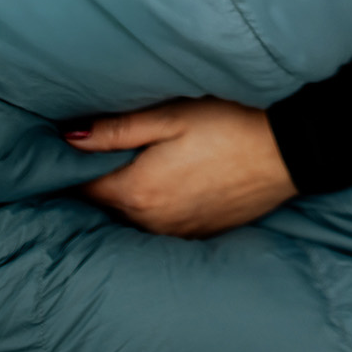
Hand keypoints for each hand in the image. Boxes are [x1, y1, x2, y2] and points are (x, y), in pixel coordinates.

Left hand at [64, 97, 296, 236]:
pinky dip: (152, 208)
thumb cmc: (228, 125)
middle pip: (105, 205)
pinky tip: (164, 184)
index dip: (71, 166)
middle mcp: (151, 222)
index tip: (65, 147)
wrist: (287, 153)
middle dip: (95, 181)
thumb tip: (68, 138)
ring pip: (131, 218)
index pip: (83, 186)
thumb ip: (117, 130)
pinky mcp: (199, 234)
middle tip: (93, 152)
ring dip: (124, 196)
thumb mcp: (170, 117)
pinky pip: (159, 225)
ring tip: (128, 166)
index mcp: (138, 191)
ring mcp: (176, 233)